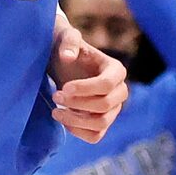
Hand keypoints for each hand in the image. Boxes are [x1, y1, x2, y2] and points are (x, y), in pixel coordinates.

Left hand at [49, 15, 126, 140]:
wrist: (61, 65)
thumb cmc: (65, 49)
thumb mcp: (65, 38)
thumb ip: (68, 41)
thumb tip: (67, 57)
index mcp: (116, 70)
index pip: (107, 84)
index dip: (85, 89)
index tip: (64, 88)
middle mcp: (120, 91)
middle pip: (105, 105)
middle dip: (78, 104)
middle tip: (56, 96)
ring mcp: (113, 109)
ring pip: (101, 124)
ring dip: (75, 120)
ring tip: (55, 111)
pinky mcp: (102, 123)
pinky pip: (95, 136)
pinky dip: (78, 131)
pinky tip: (62, 119)